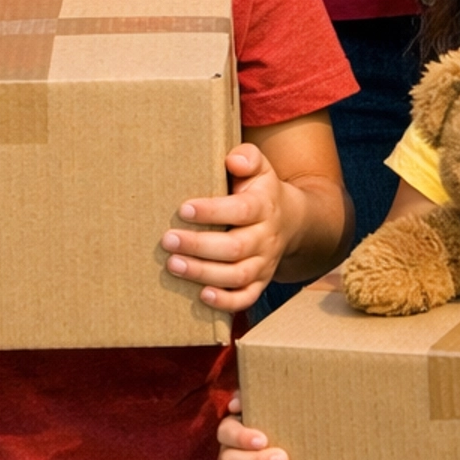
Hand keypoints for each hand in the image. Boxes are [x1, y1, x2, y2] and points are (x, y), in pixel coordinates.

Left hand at [162, 142, 303, 312]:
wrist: (291, 221)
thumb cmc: (261, 191)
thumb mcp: (260, 168)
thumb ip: (248, 158)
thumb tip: (234, 161)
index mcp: (264, 207)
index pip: (241, 211)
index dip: (212, 211)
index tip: (183, 209)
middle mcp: (266, 238)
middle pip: (235, 248)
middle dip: (199, 246)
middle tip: (168, 240)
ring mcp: (264, 264)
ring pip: (237, 276)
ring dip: (204, 273)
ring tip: (173, 265)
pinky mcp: (260, 282)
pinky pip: (246, 298)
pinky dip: (226, 302)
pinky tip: (202, 296)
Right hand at [218, 391, 291, 459]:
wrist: (291, 457)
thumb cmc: (280, 427)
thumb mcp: (272, 409)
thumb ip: (258, 399)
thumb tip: (236, 403)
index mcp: (231, 434)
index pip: (226, 433)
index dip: (241, 437)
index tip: (263, 439)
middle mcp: (228, 459)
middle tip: (283, 458)